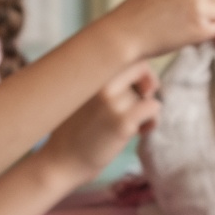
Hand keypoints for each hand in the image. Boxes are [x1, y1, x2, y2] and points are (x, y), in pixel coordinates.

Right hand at [39, 61, 160, 185]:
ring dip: (147, 109)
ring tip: (132, 125)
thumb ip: (102, 79)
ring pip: (147, 93)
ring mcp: (110, 101)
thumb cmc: (74, 129)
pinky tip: (141, 132)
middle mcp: (97, 81)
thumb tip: (140, 67)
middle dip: (148, 83)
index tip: (138, 86)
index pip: (124, 51)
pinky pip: (153, 108)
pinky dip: (152, 120)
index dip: (138, 68)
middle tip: (142, 101)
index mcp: (86, 72)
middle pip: (142, 66)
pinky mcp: (121, 122)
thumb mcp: (80, 95)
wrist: (60, 162)